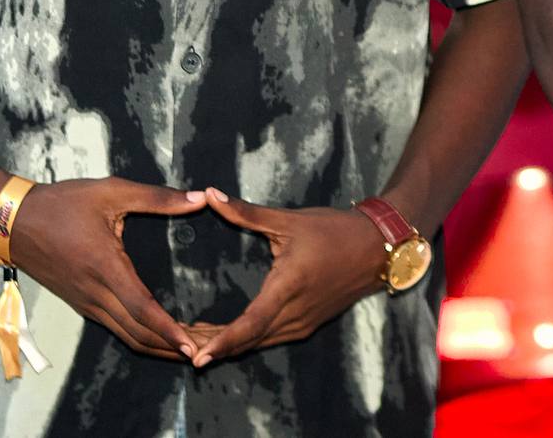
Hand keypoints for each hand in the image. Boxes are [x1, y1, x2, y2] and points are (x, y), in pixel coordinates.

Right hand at [0, 176, 208, 360]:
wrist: (11, 222)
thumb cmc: (63, 203)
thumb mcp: (111, 192)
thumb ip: (157, 198)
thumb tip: (199, 199)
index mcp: (105, 268)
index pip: (142, 309)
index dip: (169, 330)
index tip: (193, 345)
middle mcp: (95, 293)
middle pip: (137, 332)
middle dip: (172, 346)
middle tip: (206, 351)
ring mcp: (86, 302)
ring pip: (126, 335)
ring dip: (158, 346)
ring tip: (190, 349)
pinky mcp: (81, 303)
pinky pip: (115, 327)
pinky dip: (141, 336)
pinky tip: (161, 335)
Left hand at [187, 189, 386, 366]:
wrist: (378, 247)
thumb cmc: (334, 229)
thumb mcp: (289, 220)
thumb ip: (246, 213)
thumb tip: (209, 195)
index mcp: (289, 286)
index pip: (250, 324)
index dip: (221, 342)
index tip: (196, 357)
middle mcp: (296, 313)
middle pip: (248, 340)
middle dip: (212, 346)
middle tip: (174, 347)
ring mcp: (304, 323)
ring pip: (258, 343)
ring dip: (227, 345)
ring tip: (190, 344)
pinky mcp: (308, 324)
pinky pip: (271, 339)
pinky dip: (246, 340)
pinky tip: (225, 336)